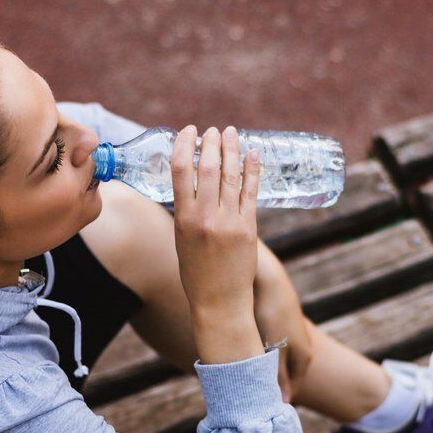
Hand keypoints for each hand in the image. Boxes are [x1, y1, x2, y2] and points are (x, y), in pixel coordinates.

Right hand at [171, 125, 264, 363]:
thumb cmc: (197, 274)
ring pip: (230, 176)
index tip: (189, 131)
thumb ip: (187, 213)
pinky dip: (251, 170)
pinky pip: (251, 192)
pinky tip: (252, 154)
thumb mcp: (181, 240)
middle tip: (213, 129)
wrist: (219, 303)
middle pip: (207, 169)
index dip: (184, 146)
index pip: (179, 171)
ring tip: (231, 133)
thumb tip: (193, 185)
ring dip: (231, 150)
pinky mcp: (249, 228)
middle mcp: (205, 217)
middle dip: (211, 144)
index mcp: (183, 219)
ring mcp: (229, 222)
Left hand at [254, 243, 313, 402]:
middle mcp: (302, 346)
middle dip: (270, 385)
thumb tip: (282, 402)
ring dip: (264, 369)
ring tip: (245, 376)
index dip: (278, 399)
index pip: (292, 388)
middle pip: (285, 375)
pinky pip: (271, 347)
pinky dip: (261, 353)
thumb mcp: (274, 351)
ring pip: (277, 360)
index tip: (261, 409)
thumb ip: (277, 376)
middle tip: (251, 395)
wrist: (268, 280)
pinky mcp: (279, 323)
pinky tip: (246, 352)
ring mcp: (291, 333)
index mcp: (304, 357)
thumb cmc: (271, 317)